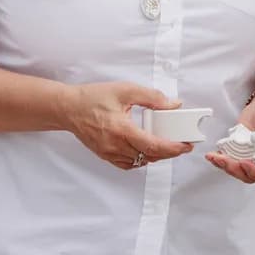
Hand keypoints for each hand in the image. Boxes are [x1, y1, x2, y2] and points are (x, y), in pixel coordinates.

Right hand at [64, 82, 192, 171]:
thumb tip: (172, 104)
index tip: (185, 145)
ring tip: (163, 144)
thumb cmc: (92, 98)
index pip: (153, 145)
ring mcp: (109, 153)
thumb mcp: (125, 90)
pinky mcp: (105, 156)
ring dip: (155, 155)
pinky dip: (140, 159)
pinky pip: (128, 164)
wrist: (68, 108)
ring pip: (140, 161)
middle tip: (180, 144)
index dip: (173, 148)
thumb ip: (152, 97)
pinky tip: (144, 149)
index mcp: (121, 129)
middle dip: (169, 152)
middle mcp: (115, 145)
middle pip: (150, 156)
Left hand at [207, 85, 254, 186]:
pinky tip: (214, 154)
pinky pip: (231, 161)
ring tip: (216, 157)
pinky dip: (221, 159)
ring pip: (240, 171)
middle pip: (252, 176)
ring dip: (226, 166)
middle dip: (237, 170)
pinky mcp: (242, 151)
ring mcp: (254, 156)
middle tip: (225, 160)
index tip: (246, 162)